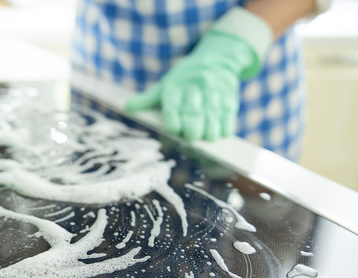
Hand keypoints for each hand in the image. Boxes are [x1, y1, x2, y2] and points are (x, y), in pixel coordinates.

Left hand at [125, 7, 271, 141]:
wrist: (218, 59)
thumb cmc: (185, 78)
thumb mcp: (166, 85)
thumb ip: (148, 99)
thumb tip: (127, 108)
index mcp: (176, 86)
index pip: (173, 104)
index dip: (174, 117)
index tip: (174, 129)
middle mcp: (195, 88)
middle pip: (194, 111)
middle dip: (193, 126)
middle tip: (191, 137)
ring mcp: (214, 92)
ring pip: (213, 114)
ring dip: (210, 130)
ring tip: (207, 138)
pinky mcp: (230, 97)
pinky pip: (229, 115)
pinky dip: (225, 127)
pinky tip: (221, 134)